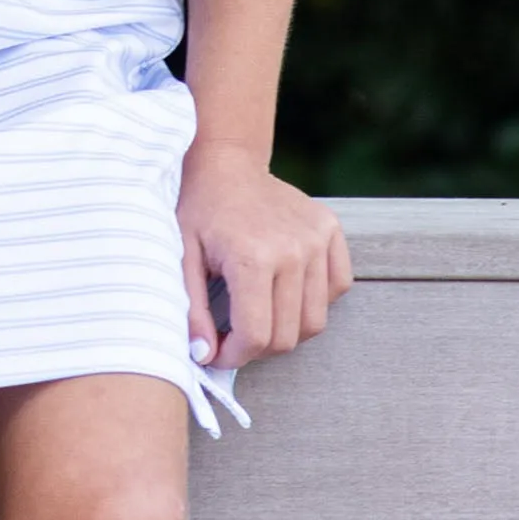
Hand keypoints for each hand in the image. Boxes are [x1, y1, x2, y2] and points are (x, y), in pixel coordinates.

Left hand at [178, 140, 350, 366]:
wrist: (226, 162)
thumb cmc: (199, 210)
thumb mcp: (180, 257)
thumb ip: (191, 310)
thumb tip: (203, 357)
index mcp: (252, 257)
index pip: (256, 335)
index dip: (234, 357)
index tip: (217, 354)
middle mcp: (293, 250)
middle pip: (287, 336)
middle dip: (256, 349)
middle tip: (234, 338)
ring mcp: (317, 239)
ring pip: (315, 321)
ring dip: (286, 330)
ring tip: (258, 316)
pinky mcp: (331, 230)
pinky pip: (337, 287)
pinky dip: (315, 301)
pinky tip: (285, 291)